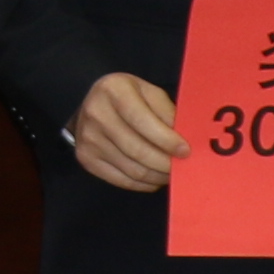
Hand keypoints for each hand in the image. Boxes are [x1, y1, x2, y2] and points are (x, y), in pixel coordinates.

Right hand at [71, 70, 184, 193]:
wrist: (93, 104)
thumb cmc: (129, 97)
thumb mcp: (149, 92)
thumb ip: (167, 113)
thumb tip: (186, 141)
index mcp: (113, 90)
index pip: (143, 121)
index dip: (167, 140)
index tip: (185, 151)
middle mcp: (96, 113)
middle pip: (137, 150)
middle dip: (165, 163)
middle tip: (182, 166)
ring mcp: (88, 139)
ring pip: (133, 170)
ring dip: (157, 176)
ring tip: (171, 172)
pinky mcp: (87, 159)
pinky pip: (123, 181)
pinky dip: (144, 184)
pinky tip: (154, 177)